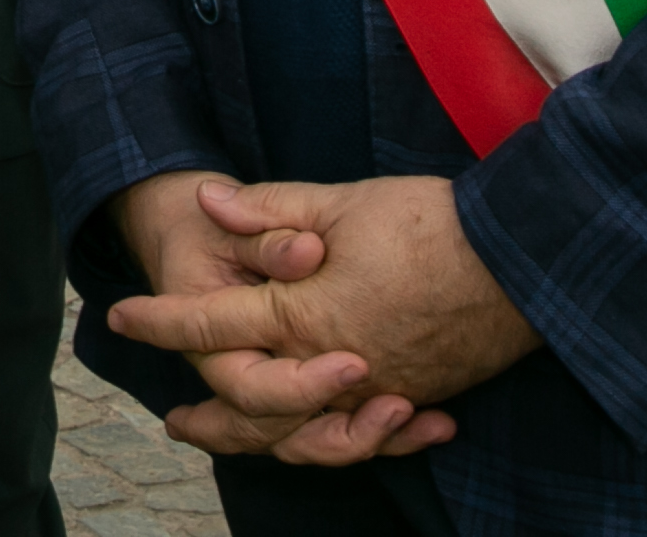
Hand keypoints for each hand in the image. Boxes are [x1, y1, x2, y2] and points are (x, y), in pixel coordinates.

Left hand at [113, 174, 537, 459]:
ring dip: (261, 441)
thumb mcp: (342, 204)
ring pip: (303, 434)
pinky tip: (320, 436)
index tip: (120, 317)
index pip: (209, 326)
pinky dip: (334, 443)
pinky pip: (361, 436)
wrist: (525, 260)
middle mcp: (333, 366)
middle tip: (174, 420)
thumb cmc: (431, 223)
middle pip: (248, 406)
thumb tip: (207, 204)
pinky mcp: (416, 393)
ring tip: (233, 441)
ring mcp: (378, 388)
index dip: (159, 321)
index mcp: (302, 316)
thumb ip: (268, 211)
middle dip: (207, 416)